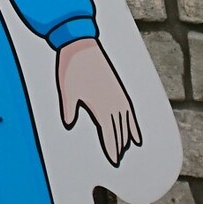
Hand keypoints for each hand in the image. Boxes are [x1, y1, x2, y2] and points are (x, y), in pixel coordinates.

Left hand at [57, 37, 141, 165]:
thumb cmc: (71, 66)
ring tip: (126, 148)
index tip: (114, 161)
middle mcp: (114, 104)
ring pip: (126, 123)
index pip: (110, 135)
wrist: (80, 42)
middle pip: (119, 131)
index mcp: (102, 107)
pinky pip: (130, 111)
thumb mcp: (66, 91)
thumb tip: (68, 124)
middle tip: (117, 158)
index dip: (112, 149)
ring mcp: (118, 95)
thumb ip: (68, 110)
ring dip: (126, 136)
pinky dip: (133, 124)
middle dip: (118, 145)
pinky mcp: (118, 87)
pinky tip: (136, 134)